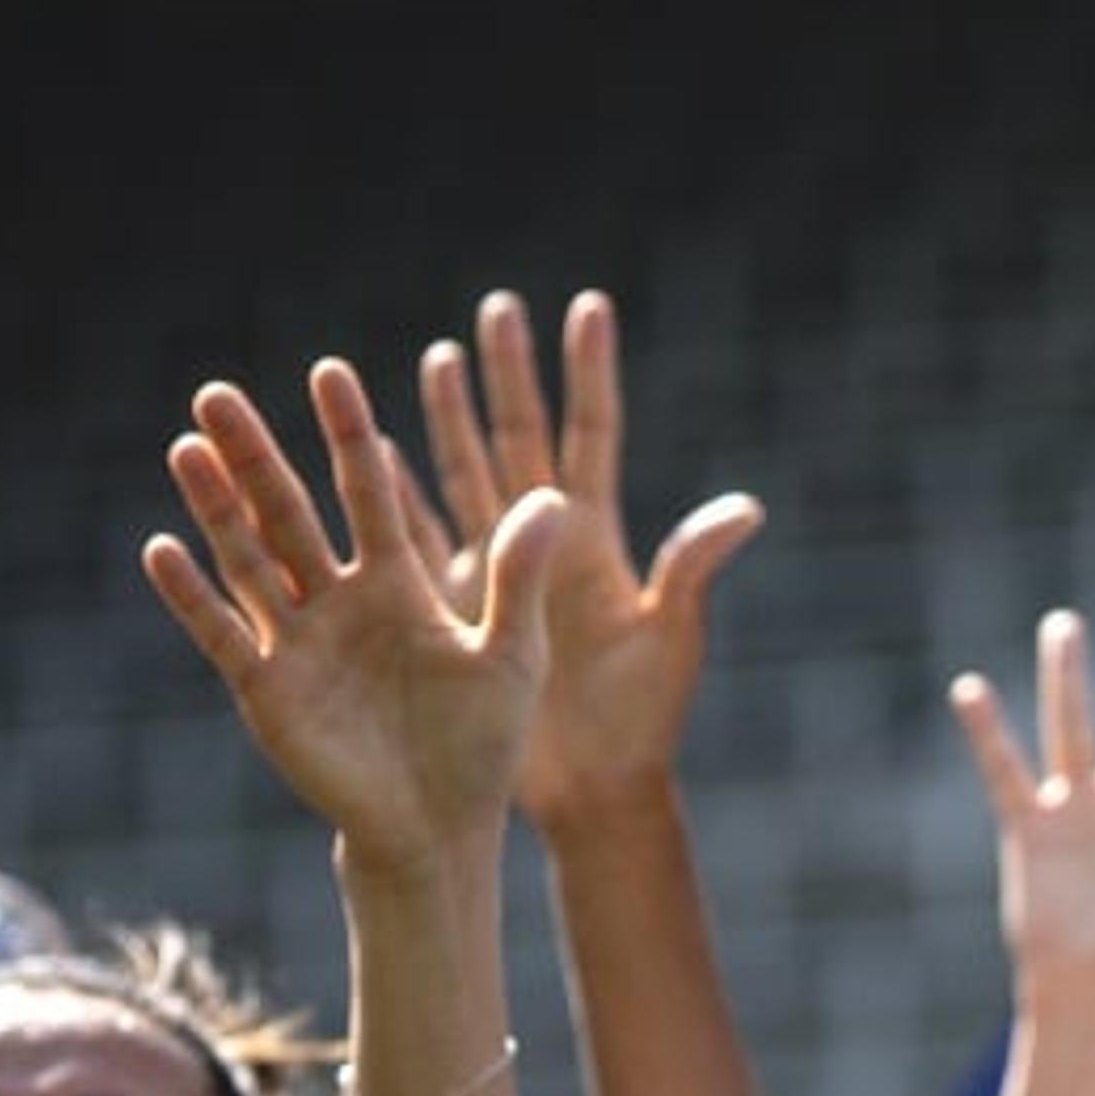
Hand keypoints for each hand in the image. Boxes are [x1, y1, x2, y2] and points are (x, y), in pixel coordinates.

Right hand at [145, 365, 555, 868]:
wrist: (442, 825)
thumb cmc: (482, 741)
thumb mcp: (513, 653)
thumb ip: (521, 576)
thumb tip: (554, 495)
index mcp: (400, 583)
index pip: (370, 493)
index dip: (349, 437)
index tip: (329, 373)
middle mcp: (340, 600)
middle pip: (290, 512)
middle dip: (258, 455)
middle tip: (218, 392)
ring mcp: (297, 640)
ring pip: (247, 558)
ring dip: (215, 507)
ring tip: (186, 448)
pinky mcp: (267, 687)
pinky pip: (223, 632)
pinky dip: (192, 594)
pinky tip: (162, 547)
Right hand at [414, 290, 765, 830]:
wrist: (594, 789)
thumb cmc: (640, 718)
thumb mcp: (668, 634)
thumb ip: (693, 564)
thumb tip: (747, 506)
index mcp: (590, 538)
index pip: (587, 435)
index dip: (585, 373)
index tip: (583, 306)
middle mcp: (537, 543)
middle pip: (512, 438)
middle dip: (500, 376)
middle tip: (494, 308)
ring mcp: (491, 572)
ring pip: (450, 478)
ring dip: (430, 422)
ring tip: (433, 357)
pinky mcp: (454, 609)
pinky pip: (405, 541)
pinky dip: (376, 501)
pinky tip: (347, 460)